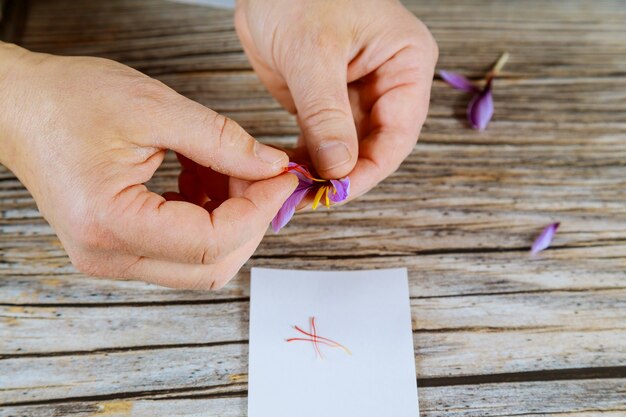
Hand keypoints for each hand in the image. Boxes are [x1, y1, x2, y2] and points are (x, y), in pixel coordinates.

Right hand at [0, 43, 296, 288]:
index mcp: (110, 223)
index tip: (282, 177)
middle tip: (261, 172)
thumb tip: (272, 167)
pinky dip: (209, 218)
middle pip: (212, 265)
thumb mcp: (154, 109)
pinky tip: (205, 178)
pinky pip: (183, 251)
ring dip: (232, 219)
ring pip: (202, 262)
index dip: (259, 210)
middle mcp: (109, 256)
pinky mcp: (120, 250)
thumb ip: (221, 141)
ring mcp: (113, 258)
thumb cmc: (69, 102)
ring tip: (227, 167)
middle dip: (251, 219)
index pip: (211, 242)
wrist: (20, 109)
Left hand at [235, 0, 437, 196]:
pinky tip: (289, 172)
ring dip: (323, 171)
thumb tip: (340, 168)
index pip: (398, 133)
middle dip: (344, 174)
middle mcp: (386, 82)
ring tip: (296, 190)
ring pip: (347, 148)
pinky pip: (322, 140)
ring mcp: (355, 93)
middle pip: (374, 146)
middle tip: (312, 197)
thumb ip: (327, 113)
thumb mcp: (313, 51)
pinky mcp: (325, 101)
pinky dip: (307, 158)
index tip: (337, 192)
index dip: (369, 169)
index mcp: (405, 63)